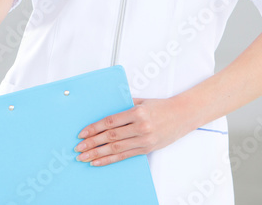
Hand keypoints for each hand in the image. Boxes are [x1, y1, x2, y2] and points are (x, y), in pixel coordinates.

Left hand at [73, 97, 192, 166]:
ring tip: (84, 157)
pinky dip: (110, 159)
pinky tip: (99, 161)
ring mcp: (144, 140)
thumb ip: (124, 105)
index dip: (94, 128)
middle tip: (78, 147)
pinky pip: (125, 156)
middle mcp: (140, 127)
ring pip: (116, 148)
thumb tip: (105, 110)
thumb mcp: (142, 101)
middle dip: (92, 143)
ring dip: (97, 154)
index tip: (82, 133)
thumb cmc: (162, 106)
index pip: (110, 121)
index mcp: (137, 112)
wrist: (182, 115)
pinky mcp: (146, 148)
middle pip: (110, 136)